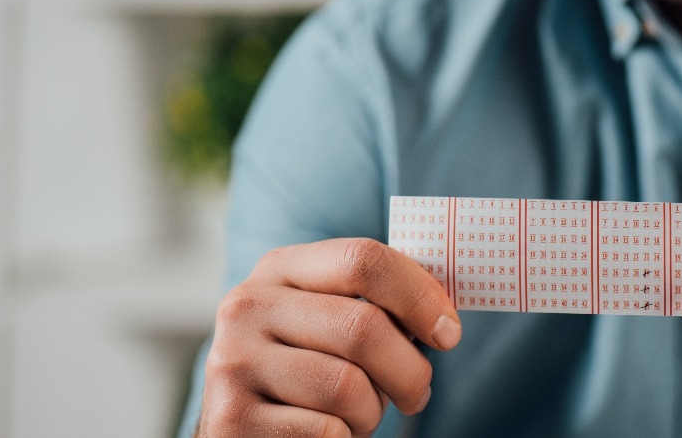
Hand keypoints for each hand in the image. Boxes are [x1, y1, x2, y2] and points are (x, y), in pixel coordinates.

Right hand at [197, 238, 461, 437]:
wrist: (247, 425)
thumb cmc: (310, 369)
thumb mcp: (331, 320)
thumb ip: (377, 303)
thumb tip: (444, 310)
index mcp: (280, 268)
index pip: (363, 260)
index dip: (419, 296)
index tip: (449, 333)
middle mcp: (247, 306)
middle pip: (364, 328)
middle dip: (409, 371)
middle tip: (416, 394)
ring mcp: (232, 362)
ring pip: (348, 387)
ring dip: (371, 412)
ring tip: (357, 415)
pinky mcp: (232, 419)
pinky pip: (327, 431)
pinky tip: (327, 434)